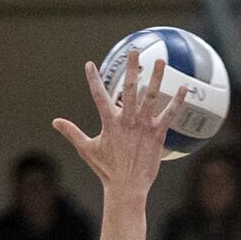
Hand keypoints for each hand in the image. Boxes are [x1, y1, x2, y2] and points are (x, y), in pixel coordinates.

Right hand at [52, 50, 187, 193]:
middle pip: (129, 88)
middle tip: (134, 52)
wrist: (127, 187)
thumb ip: (72, 132)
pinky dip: (178, 101)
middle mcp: (127, 120)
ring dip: (157, 78)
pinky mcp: (158, 134)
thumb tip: (55, 122)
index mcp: (110, 122)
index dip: (93, 79)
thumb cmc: (107, 170)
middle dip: (131, 68)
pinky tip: (184, 88)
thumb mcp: (87, 149)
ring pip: (151, 96)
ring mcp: (144, 126)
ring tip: (161, 61)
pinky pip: (170, 114)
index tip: (90, 65)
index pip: (98, 95)